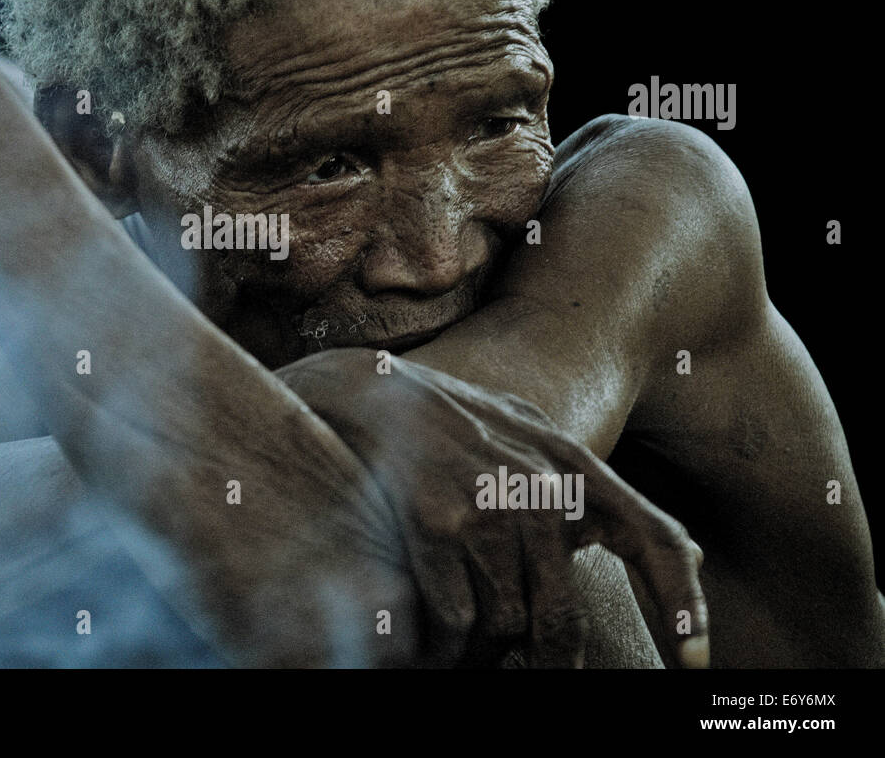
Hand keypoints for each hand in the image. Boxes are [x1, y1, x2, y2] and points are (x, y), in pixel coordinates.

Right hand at [278, 348, 709, 667]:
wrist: (370, 391)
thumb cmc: (457, 420)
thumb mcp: (535, 435)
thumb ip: (602, 492)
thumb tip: (694, 552)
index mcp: (573, 465)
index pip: (657, 539)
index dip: (683, 605)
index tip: (694, 661)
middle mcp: (540, 487)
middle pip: (560, 618)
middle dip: (543, 663)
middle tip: (526, 673)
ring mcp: (488, 507)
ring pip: (504, 627)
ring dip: (481, 653)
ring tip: (460, 647)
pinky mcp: (436, 525)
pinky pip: (455, 621)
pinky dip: (442, 647)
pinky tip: (429, 640)